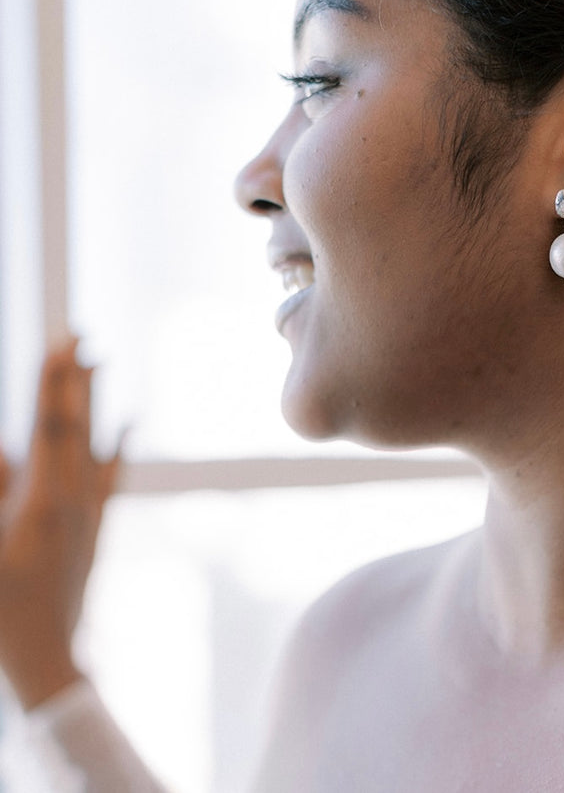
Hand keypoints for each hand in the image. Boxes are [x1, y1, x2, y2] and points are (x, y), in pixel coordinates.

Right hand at [0, 339, 120, 708]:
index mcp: (42, 498)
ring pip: (94, 441)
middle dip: (75, 377)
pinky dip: (118, 445)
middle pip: (76, 423)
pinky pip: (110, 475)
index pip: (50, 424)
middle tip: (81, 334)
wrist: (48, 651)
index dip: (54, 381)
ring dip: (95, 400)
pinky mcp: (95, 524)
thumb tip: (3, 446)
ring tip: (99, 362)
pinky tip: (128, 422)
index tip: (59, 344)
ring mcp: (89, 510)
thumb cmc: (2, 604)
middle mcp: (74, 496)